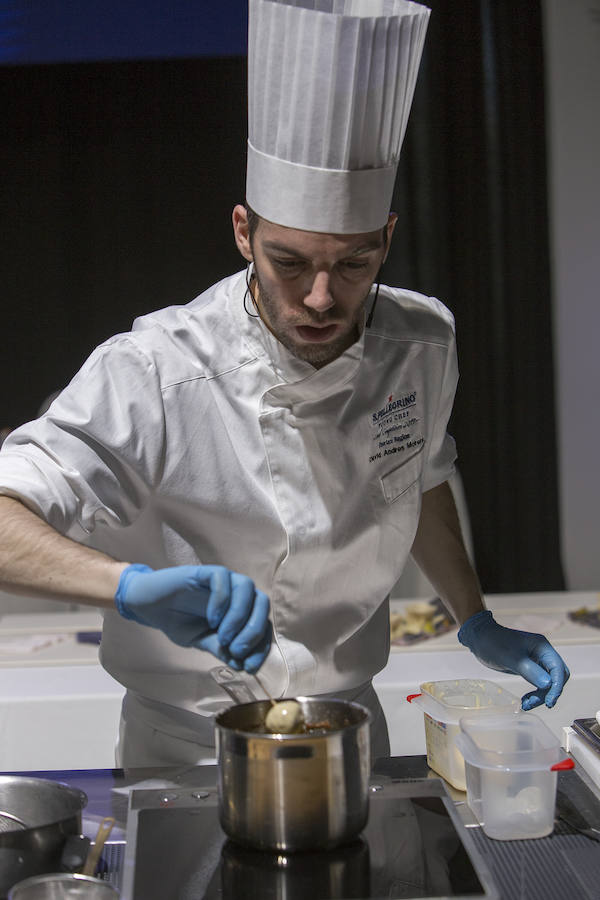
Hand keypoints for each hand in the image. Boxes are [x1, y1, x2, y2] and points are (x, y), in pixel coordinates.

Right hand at [114, 563, 270, 671]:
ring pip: (246, 587)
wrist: (150, 607)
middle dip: (254, 631)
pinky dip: (222, 600)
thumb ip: (222, 649)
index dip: (261, 645)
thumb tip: (243, 664)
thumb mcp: (202, 641)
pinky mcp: (205, 572)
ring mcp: (222, 581)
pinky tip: (211, 619)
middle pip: (261, 603)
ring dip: (239, 616)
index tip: (250, 666)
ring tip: (223, 637)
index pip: (262, 623)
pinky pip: (222, 578)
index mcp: (240, 610)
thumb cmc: (178, 621)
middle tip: (237, 651)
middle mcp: (236, 593)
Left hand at [457, 610, 569, 709]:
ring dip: (540, 695)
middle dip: (549, 692)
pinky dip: (535, 693)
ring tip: (525, 704)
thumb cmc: (494, 644)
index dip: (556, 687)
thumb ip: (530, 671)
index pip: (558, 669)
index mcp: (542, 647)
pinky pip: (539, 683)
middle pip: (557, 676)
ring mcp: (537, 660)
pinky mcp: (530, 667)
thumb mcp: (512, 659)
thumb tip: (548, 684)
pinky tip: (525, 700)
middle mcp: (543, 653)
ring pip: (549, 682)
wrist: (480, 638)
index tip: (548, 702)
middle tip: (533, 703)